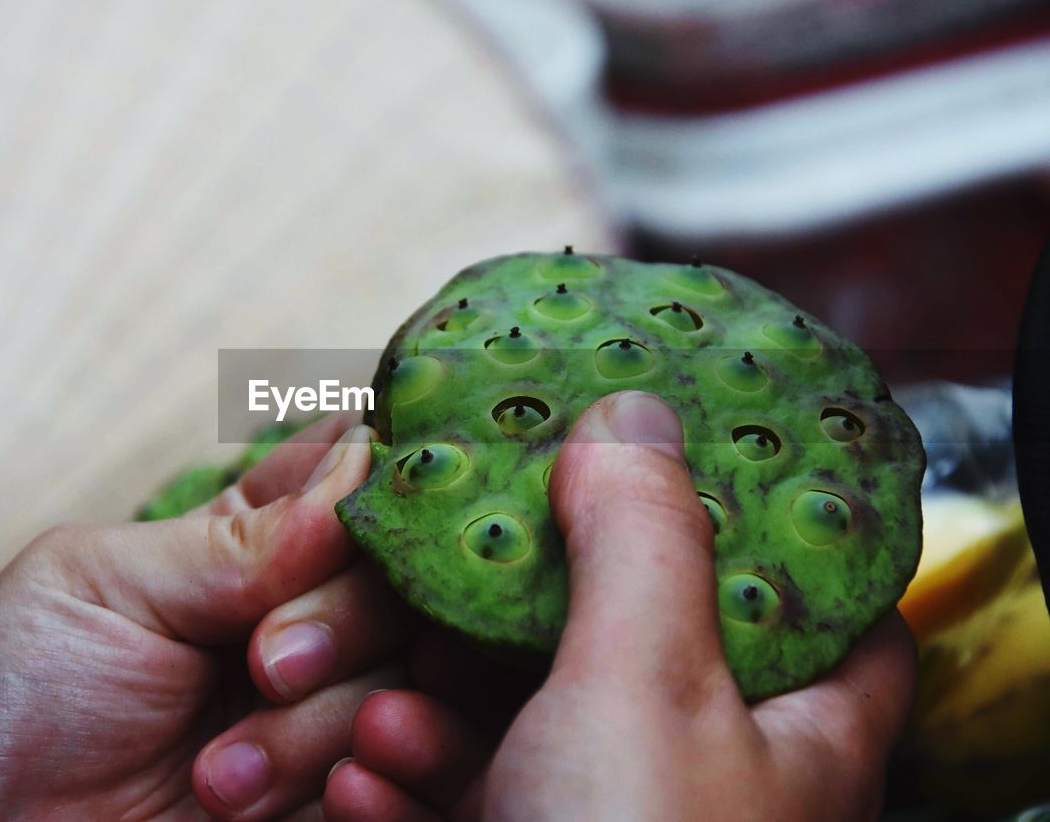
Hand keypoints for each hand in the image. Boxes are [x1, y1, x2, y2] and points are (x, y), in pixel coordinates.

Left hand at [0, 414, 413, 820]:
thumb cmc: (2, 708)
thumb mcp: (98, 587)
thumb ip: (234, 540)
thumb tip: (364, 461)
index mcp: (249, 553)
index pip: (358, 491)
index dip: (383, 491)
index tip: (380, 506)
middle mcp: (307, 627)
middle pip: (405, 586)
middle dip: (345, 619)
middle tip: (263, 663)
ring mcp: (327, 721)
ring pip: (420, 685)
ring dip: (331, 721)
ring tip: (222, 775)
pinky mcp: (336, 807)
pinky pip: (419, 787)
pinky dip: (394, 787)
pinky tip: (332, 797)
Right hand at [324, 392, 917, 820]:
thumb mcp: (646, 686)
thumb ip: (646, 541)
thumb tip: (633, 415)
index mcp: (792, 733)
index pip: (833, 605)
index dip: (777, 524)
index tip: (690, 457)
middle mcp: (708, 780)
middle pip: (635, 650)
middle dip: (537, 610)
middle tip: (479, 562)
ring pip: (529, 734)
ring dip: (442, 712)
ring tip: (387, 708)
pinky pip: (470, 804)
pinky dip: (413, 785)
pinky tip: (365, 777)